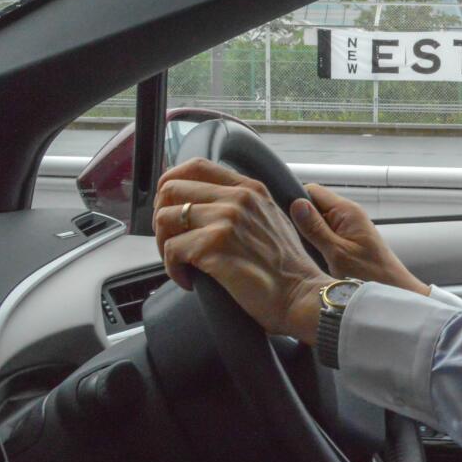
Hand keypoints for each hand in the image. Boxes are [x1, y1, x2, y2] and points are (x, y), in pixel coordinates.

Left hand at [152, 159, 334, 344]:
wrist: (301, 295)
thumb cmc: (286, 268)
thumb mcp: (271, 219)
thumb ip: (243, 205)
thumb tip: (207, 205)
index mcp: (249, 189)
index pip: (196, 166)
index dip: (171, 183)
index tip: (168, 205)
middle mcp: (237, 198)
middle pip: (171, 188)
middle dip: (161, 217)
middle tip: (170, 240)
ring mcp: (226, 220)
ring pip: (164, 219)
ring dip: (164, 245)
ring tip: (181, 263)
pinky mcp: (215, 245)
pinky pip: (171, 250)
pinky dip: (173, 269)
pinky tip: (188, 280)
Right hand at [289, 183, 429, 296]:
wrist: (394, 291)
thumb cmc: (371, 275)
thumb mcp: (337, 253)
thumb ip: (315, 228)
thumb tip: (296, 204)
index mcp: (347, 211)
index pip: (313, 191)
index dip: (295, 201)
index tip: (279, 217)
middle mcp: (347, 215)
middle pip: (313, 206)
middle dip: (299, 220)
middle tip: (286, 237)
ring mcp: (347, 228)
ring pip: (317, 222)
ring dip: (306, 234)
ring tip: (296, 248)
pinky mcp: (346, 241)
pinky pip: (324, 235)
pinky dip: (314, 244)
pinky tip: (308, 256)